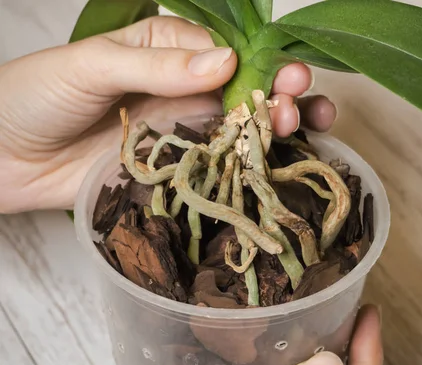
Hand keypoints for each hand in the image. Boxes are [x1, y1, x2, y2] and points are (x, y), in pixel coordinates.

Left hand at [0, 16, 336, 213]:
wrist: (2, 157)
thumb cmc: (35, 96)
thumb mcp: (92, 65)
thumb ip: (157, 65)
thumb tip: (226, 63)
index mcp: (167, 52)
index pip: (228, 54)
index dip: (262, 66)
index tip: (287, 78)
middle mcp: (183, 90)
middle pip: (245, 93)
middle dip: (281, 94)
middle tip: (303, 103)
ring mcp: (183, 133)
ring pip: (241, 130)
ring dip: (277, 128)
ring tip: (305, 127)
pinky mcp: (177, 171)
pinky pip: (220, 168)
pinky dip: (251, 167)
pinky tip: (280, 167)